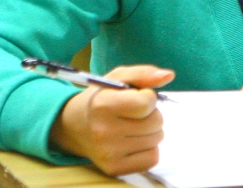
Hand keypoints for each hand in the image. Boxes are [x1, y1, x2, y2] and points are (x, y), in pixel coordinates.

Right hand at [49, 65, 174, 175]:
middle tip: (134, 113)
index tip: (137, 96)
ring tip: (132, 125)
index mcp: (103, 105)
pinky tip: (133, 141)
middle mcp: (104, 131)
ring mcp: (109, 153)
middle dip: (151, 114)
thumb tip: (168, 76)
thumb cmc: (101, 98)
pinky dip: (149, 148)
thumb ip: (143, 73)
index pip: (146, 104)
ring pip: (157, 139)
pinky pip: (153, 158)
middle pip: (156, 122)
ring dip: (150, 131)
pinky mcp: (115, 168)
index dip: (148, 97)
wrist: (75, 125)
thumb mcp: (117, 78)